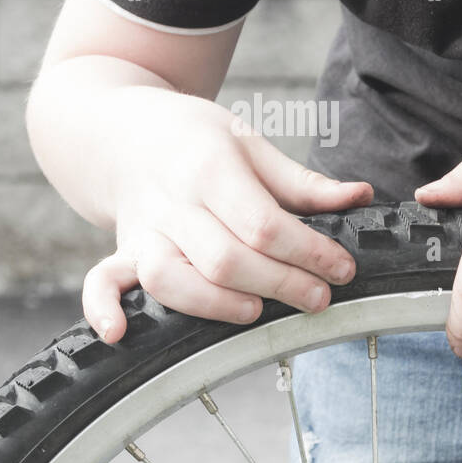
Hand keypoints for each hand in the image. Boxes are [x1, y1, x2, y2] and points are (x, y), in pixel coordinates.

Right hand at [82, 89, 372, 342]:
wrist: (118, 129)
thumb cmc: (194, 138)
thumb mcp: (248, 142)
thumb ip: (302, 181)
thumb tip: (359, 197)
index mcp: (210, 166)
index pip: (263, 223)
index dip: (309, 252)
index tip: (342, 268)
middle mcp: (172, 201)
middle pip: (225, 258)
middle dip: (280, 284)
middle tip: (319, 297)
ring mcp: (141, 229)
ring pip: (169, 278)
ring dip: (215, 304)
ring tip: (257, 311)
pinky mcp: (121, 250)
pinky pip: (101, 281)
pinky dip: (103, 308)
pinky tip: (120, 333)